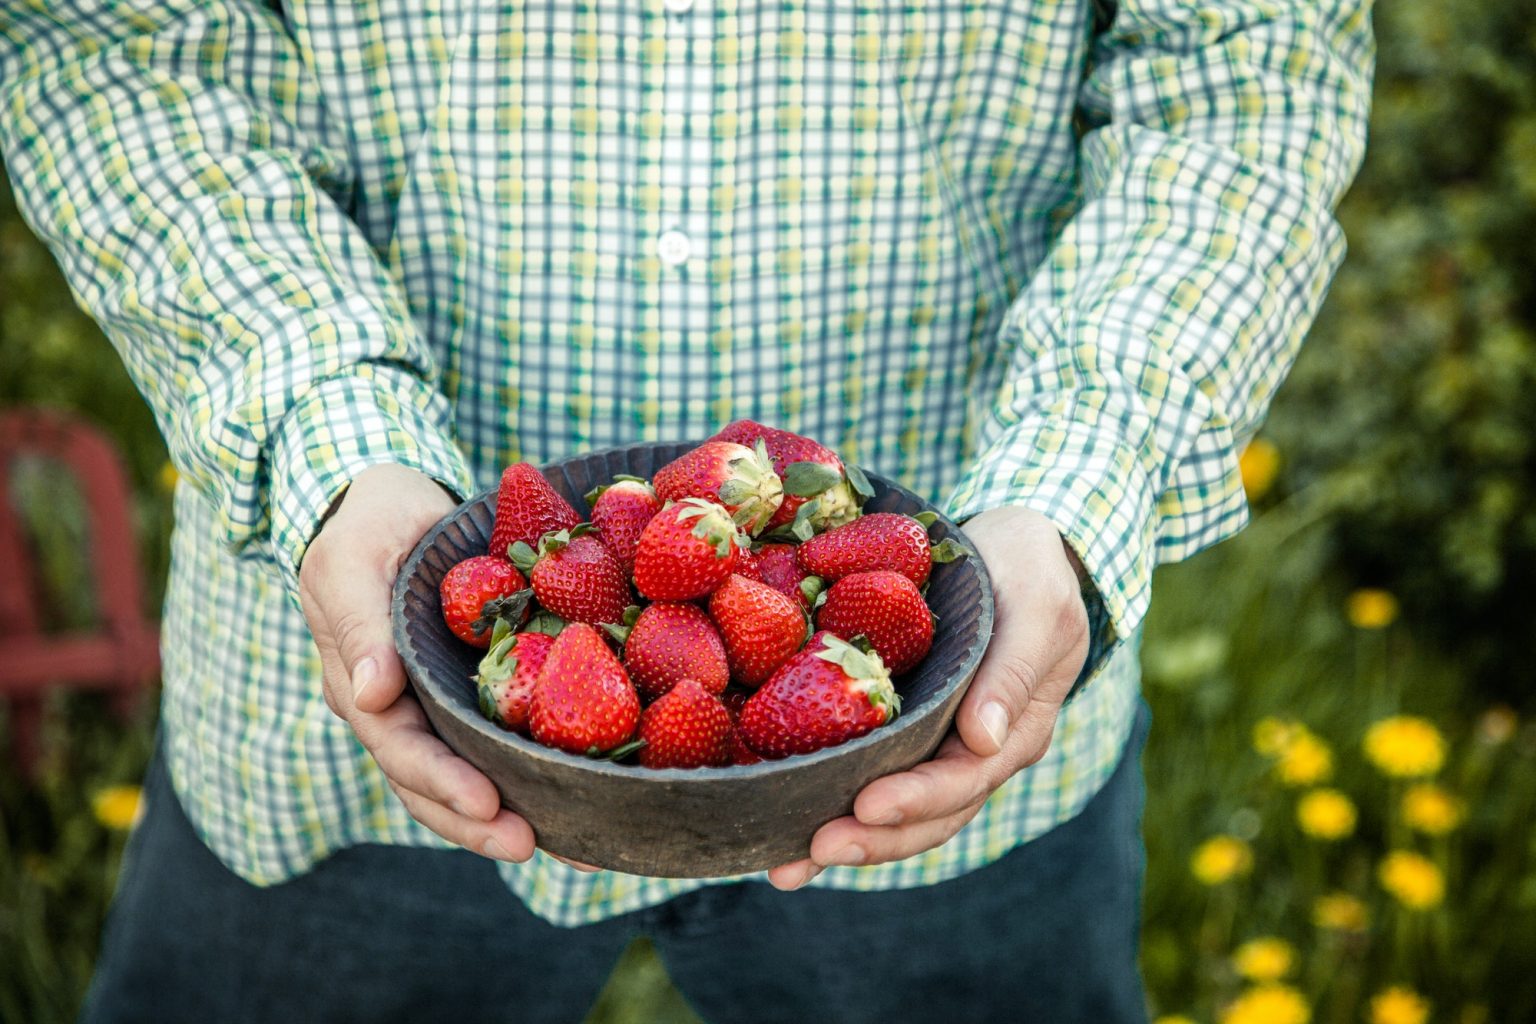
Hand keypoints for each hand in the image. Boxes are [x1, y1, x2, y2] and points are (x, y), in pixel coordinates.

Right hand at [298, 463, 535, 862]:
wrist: (395, 503)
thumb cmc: (370, 524)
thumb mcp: (352, 560)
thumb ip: (360, 626)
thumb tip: (369, 697)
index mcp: (360, 687)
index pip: (400, 749)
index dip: (442, 781)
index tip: (488, 801)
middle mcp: (397, 711)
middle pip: (431, 785)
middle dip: (479, 821)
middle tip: (531, 843)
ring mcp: (435, 706)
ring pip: (467, 776)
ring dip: (508, 814)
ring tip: (568, 844)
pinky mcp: (475, 692)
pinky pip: (502, 739)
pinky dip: (536, 772)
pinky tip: (585, 797)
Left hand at [766, 506, 1090, 889]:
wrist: (1011, 549)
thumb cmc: (1029, 568)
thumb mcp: (1036, 603)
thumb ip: (1014, 669)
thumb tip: (986, 741)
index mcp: (1014, 733)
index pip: (963, 781)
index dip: (915, 799)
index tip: (866, 805)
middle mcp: (973, 753)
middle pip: (924, 818)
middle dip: (869, 839)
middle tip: (810, 849)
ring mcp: (935, 746)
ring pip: (894, 812)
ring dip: (843, 840)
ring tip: (784, 864)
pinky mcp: (900, 728)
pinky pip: (865, 772)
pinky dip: (827, 798)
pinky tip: (778, 815)